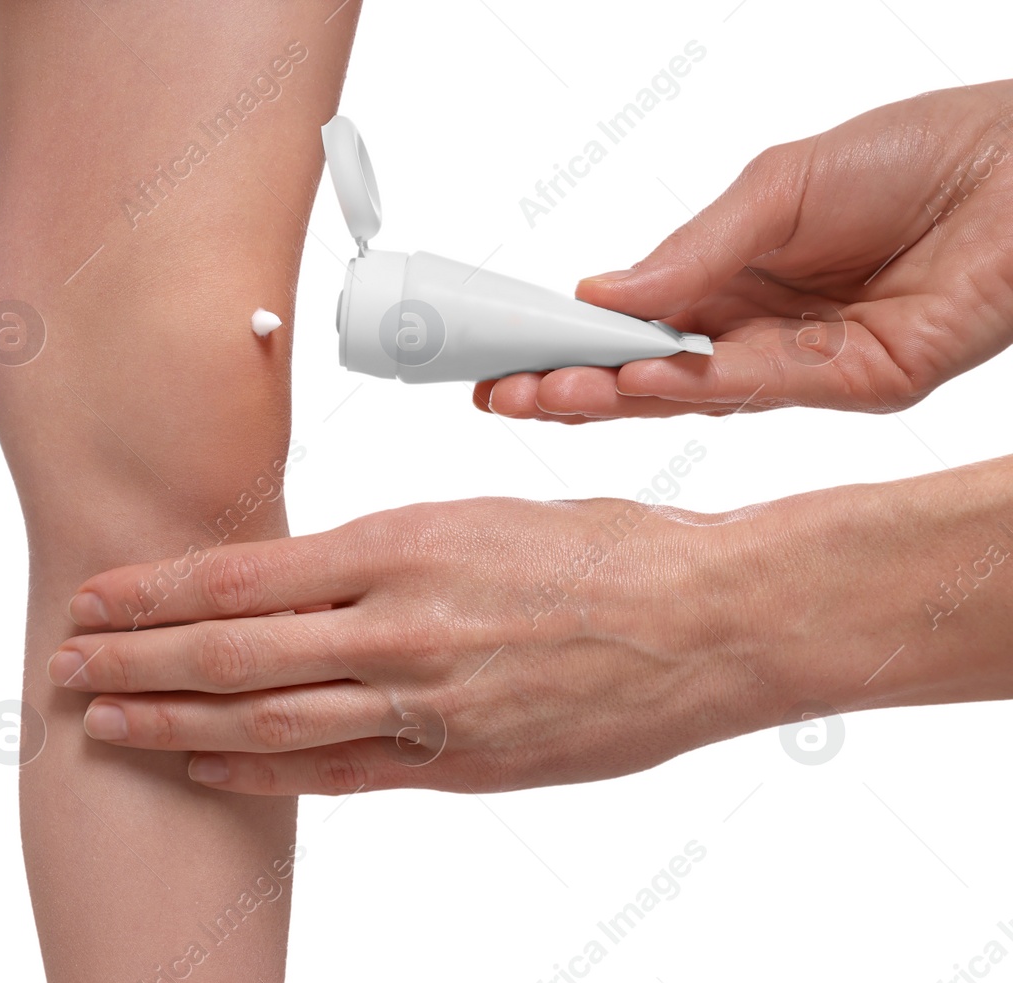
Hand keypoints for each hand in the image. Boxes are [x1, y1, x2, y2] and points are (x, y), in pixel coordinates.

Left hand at [46, 497, 795, 794]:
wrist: (714, 620)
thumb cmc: (603, 549)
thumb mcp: (475, 518)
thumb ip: (383, 557)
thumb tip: (306, 579)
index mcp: (400, 544)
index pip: (238, 573)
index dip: (150, 593)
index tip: (92, 600)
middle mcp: (398, 626)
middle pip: (230, 651)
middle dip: (133, 662)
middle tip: (61, 667)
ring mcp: (427, 704)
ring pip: (267, 717)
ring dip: (172, 722)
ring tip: (102, 723)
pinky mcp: (460, 764)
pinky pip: (337, 774)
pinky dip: (261, 770)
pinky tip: (203, 765)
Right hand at [477, 80, 1012, 420]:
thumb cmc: (916, 156)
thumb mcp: (776, 187)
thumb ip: (691, 248)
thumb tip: (597, 290)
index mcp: (736, 282)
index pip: (635, 326)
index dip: (569, 342)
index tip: (503, 351)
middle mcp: (762, 334)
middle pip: (650, 374)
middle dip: (571, 384)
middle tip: (498, 391)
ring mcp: (808, 368)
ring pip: (692, 393)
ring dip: (612, 394)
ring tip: (541, 392)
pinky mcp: (860, 386)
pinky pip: (760, 387)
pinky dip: (689, 383)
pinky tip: (630, 377)